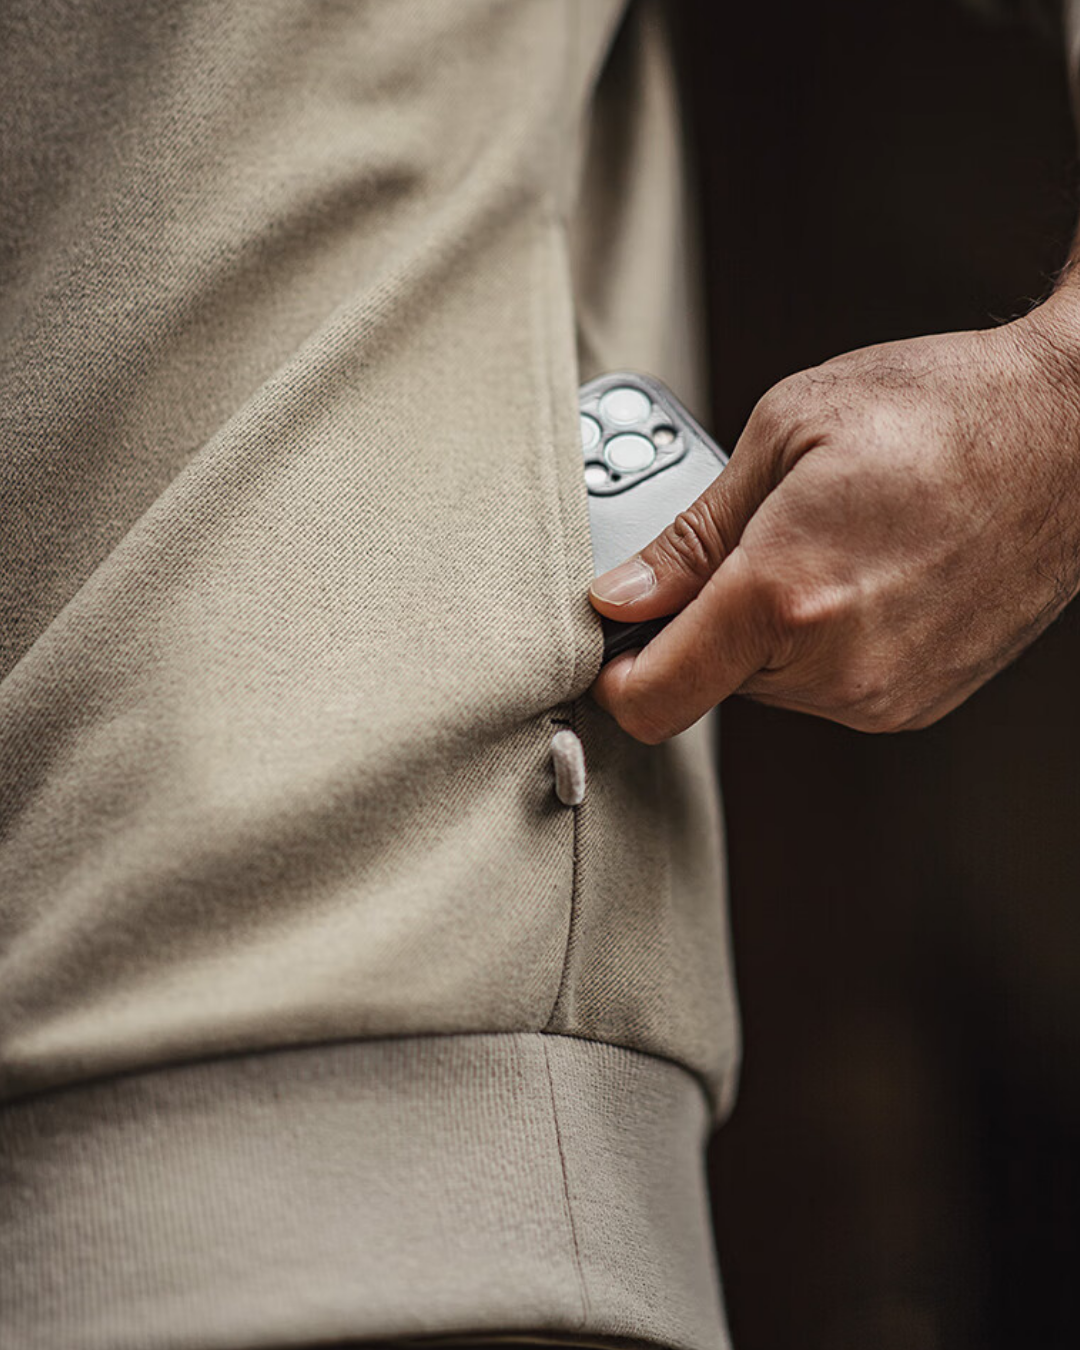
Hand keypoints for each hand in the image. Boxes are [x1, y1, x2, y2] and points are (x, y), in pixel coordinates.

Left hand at [588, 304, 1079, 742]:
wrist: (1071, 434)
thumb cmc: (940, 411)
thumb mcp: (783, 432)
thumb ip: (689, 535)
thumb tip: (622, 596)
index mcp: (785, 596)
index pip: (652, 698)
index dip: (614, 677)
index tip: (608, 642)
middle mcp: (835, 667)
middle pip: (705, 682)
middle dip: (701, 621)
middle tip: (748, 538)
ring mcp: (881, 694)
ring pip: (765, 684)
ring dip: (762, 629)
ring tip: (820, 542)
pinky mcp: (915, 702)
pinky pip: (823, 686)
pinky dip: (816, 641)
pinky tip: (858, 571)